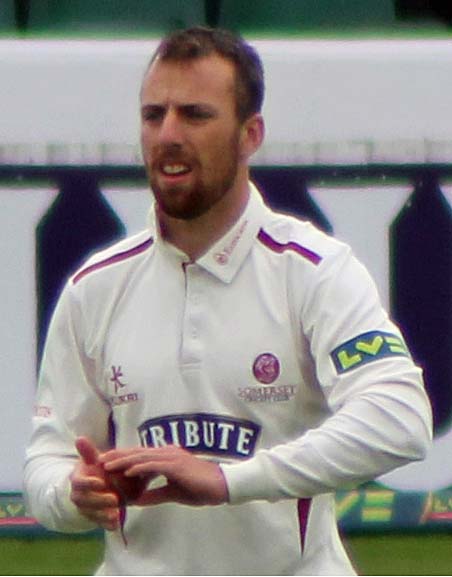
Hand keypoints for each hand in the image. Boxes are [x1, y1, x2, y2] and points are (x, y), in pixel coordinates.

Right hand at [70, 437, 119, 530]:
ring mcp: (84, 508)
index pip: (79, 482)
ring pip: (91, 514)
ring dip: (103, 515)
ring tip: (116, 515)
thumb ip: (87, 452)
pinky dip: (106, 525)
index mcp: (77, 480)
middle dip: (100, 501)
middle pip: (85, 501)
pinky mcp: (92, 517)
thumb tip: (79, 438)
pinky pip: (98, 523)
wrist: (91, 486)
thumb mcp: (91, 461)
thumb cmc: (93, 470)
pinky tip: (116, 526)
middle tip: (115, 499)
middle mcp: (78, 496)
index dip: (89, 483)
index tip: (101, 482)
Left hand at [100, 445, 228, 506]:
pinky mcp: (177, 466)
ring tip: (107, 465)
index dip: (123, 458)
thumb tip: (137, 500)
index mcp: (167, 458)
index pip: (140, 456)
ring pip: (143, 457)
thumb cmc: (200, 488)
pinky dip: (140, 468)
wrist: (222, 485)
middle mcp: (167, 454)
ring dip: (124, 460)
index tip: (106, 462)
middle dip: (118, 456)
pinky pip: (154, 465)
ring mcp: (172, 458)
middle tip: (99, 460)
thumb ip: (155, 494)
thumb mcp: (173, 493)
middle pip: (137, 453)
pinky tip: (128, 472)